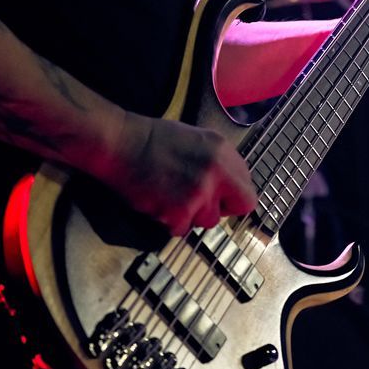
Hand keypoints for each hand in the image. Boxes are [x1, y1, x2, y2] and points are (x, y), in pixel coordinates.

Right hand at [111, 115, 259, 236]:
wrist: (121, 143)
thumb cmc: (154, 140)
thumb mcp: (199, 140)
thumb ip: (220, 162)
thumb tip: (231, 185)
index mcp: (224, 152)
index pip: (247, 190)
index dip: (233, 196)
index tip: (220, 196)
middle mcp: (218, 172)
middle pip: (235, 209)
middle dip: (218, 208)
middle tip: (196, 200)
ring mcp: (200, 193)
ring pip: (207, 221)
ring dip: (191, 215)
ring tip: (170, 195)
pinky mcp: (180, 211)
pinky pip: (181, 229)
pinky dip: (169, 221)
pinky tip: (158, 201)